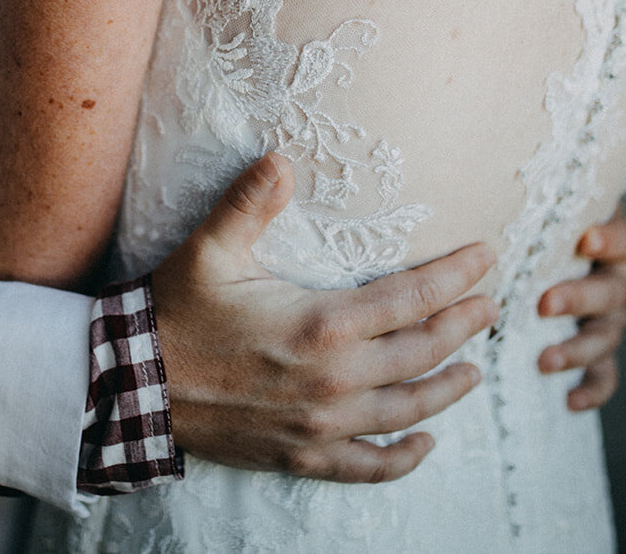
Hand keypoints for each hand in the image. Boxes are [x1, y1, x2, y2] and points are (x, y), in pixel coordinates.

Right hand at [152, 154, 498, 483]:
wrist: (133, 388)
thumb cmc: (174, 313)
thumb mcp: (210, 250)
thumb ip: (249, 203)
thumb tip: (281, 159)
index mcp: (322, 324)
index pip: (413, 297)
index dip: (456, 276)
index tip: (487, 258)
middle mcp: (335, 380)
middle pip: (424, 352)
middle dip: (465, 326)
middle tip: (491, 307)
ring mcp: (323, 426)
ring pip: (409, 409)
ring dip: (450, 388)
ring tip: (475, 369)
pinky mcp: (303, 457)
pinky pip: (371, 466)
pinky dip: (406, 457)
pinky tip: (426, 443)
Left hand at [535, 207, 625, 410]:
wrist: (541, 257)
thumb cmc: (540, 227)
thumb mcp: (545, 210)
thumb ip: (534, 202)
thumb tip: (491, 184)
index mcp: (614, 244)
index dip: (613, 241)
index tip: (585, 239)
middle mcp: (620, 281)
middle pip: (615, 292)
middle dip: (580, 298)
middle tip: (545, 303)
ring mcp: (611, 319)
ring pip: (607, 336)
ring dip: (578, 348)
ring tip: (545, 360)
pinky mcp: (599, 351)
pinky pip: (605, 374)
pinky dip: (592, 389)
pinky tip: (570, 400)